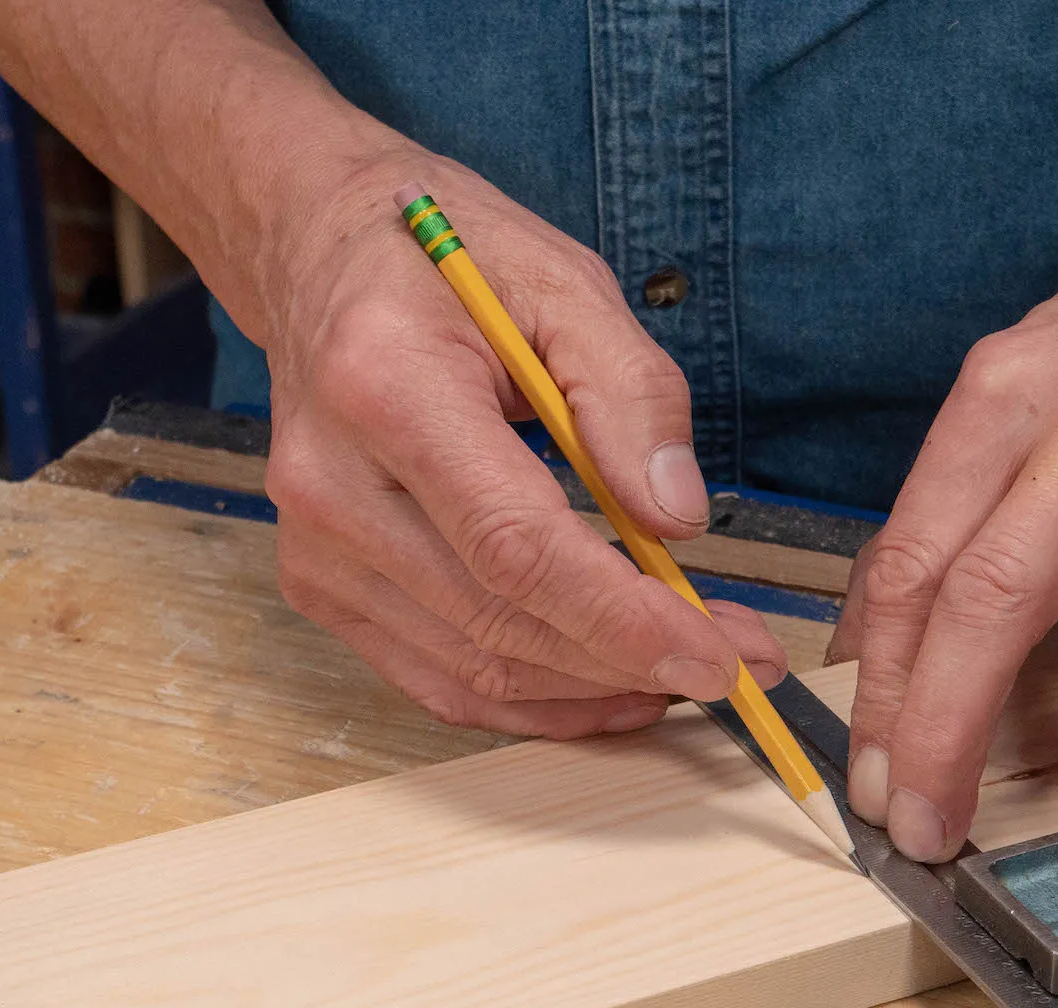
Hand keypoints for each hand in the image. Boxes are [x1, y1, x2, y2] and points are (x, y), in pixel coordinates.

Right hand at [249, 130, 785, 737]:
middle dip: (634, 658)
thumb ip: (630, 393)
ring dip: (595, 687)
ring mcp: (316, 547)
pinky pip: (440, 679)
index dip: (622, 617)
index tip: (716, 651)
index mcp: (385, 387)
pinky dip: (535, 698)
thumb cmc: (443, 262)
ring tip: (690, 664)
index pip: (513, 543)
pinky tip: (611, 686)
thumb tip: (676, 518)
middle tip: (740, 656)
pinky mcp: (322, 587)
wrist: (320, 258)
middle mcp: (331, 483)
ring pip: (475, 667)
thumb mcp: (562, 282)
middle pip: (498, 620)